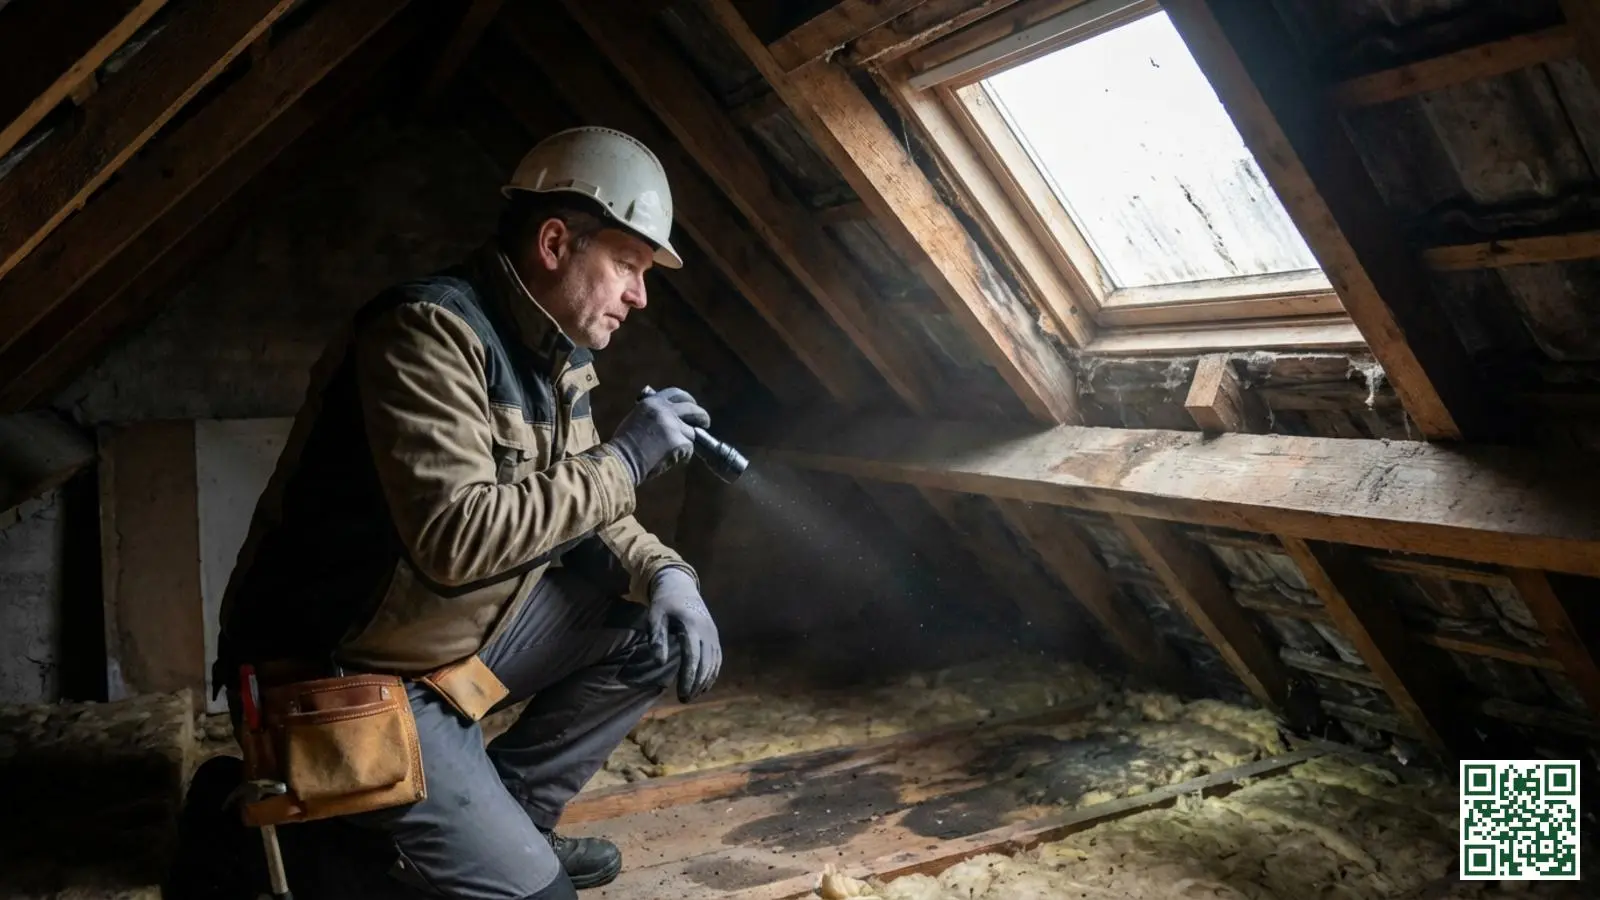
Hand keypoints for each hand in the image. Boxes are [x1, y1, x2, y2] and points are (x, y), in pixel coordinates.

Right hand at [604, 387, 709, 485]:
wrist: (622, 458)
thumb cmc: (624, 443)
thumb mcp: (636, 417)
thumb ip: (653, 413)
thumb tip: (668, 415)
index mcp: (652, 402)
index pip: (675, 393)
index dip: (687, 399)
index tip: (692, 404)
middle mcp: (665, 409)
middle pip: (692, 408)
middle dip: (702, 416)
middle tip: (705, 422)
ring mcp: (673, 425)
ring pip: (691, 433)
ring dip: (686, 442)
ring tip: (673, 451)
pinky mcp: (679, 441)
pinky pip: (688, 449)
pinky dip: (682, 455)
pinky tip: (669, 459)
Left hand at [648, 567, 721, 702]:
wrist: (682, 587)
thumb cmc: (665, 604)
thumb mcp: (655, 617)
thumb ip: (657, 638)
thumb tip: (659, 662)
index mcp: (691, 625)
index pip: (693, 656)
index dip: (689, 676)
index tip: (681, 693)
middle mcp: (707, 631)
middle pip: (706, 663)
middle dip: (696, 683)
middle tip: (684, 699)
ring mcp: (713, 634)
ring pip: (714, 662)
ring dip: (705, 681)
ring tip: (692, 695)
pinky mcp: (715, 636)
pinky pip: (717, 658)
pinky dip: (712, 673)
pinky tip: (704, 685)